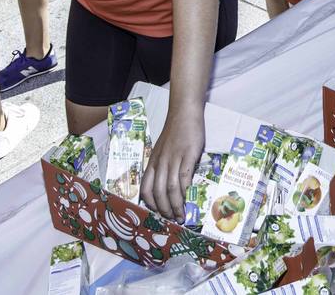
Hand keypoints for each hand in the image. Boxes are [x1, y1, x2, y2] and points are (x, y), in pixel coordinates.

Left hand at [141, 102, 203, 220]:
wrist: (184, 113)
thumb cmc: (175, 133)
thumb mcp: (163, 151)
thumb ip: (164, 167)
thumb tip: (169, 188)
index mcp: (153, 163)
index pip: (146, 189)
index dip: (151, 204)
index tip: (159, 214)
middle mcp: (160, 163)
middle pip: (158, 193)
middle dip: (165, 210)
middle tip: (173, 220)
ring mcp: (173, 159)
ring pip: (171, 189)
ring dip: (176, 205)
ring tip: (181, 216)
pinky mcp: (187, 155)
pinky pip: (184, 177)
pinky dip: (185, 191)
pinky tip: (189, 199)